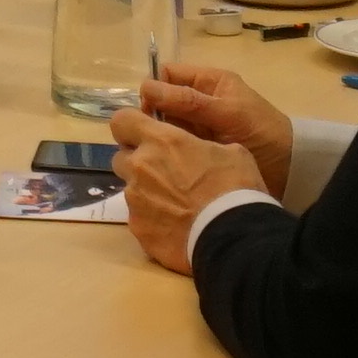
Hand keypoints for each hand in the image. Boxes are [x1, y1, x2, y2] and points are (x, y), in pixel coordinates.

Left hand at [109, 112, 266, 275]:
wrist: (233, 236)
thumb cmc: (236, 187)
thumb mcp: (230, 151)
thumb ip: (201, 145)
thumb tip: (197, 150)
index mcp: (161, 141)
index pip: (122, 120)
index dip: (131, 126)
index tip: (146, 134)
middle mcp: (139, 167)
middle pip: (121, 158)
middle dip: (137, 162)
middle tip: (165, 173)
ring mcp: (134, 200)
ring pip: (130, 190)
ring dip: (146, 192)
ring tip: (175, 205)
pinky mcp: (138, 229)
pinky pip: (139, 218)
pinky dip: (153, 220)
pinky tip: (176, 227)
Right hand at [129, 59, 294, 198]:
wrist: (290, 168)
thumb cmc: (262, 132)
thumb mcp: (226, 112)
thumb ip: (188, 101)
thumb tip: (146, 88)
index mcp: (208, 82)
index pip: (168, 75)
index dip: (154, 88)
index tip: (148, 112)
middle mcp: (199, 100)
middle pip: (163, 100)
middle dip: (153, 116)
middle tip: (149, 137)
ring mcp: (198, 126)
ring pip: (166, 124)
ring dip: (160, 135)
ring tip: (154, 153)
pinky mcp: (199, 148)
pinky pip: (176, 143)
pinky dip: (169, 150)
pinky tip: (164, 161)